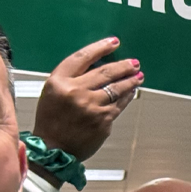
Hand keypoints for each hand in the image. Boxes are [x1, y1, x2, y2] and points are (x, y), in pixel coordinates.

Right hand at [32, 37, 141, 163]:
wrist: (53, 148)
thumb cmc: (52, 120)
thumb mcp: (53, 93)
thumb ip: (73, 79)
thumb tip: (101, 66)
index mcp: (58, 82)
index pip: (83, 58)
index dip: (100, 48)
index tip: (113, 43)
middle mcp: (75, 92)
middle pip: (105, 72)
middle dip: (123, 66)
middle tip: (133, 62)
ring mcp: (91, 107)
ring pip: (117, 88)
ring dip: (130, 80)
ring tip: (138, 75)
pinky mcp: (103, 120)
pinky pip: (119, 104)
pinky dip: (127, 96)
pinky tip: (132, 92)